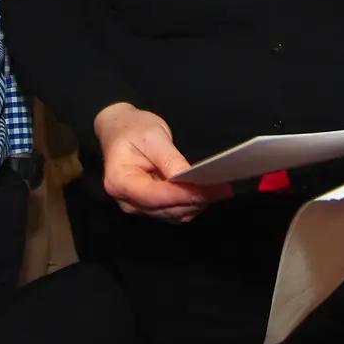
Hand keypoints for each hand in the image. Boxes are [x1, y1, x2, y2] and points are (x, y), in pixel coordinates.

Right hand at [93, 103, 230, 221]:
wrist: (120, 130)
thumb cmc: (133, 129)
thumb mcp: (152, 136)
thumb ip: (169, 158)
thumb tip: (187, 177)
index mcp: (120, 182)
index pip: (156, 196)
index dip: (184, 195)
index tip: (211, 189)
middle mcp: (127, 201)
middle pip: (165, 209)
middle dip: (195, 200)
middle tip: (223, 189)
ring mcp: (137, 207)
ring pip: (172, 214)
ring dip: (195, 204)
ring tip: (218, 190)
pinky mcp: (149, 207)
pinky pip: (173, 212)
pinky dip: (190, 204)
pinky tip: (205, 192)